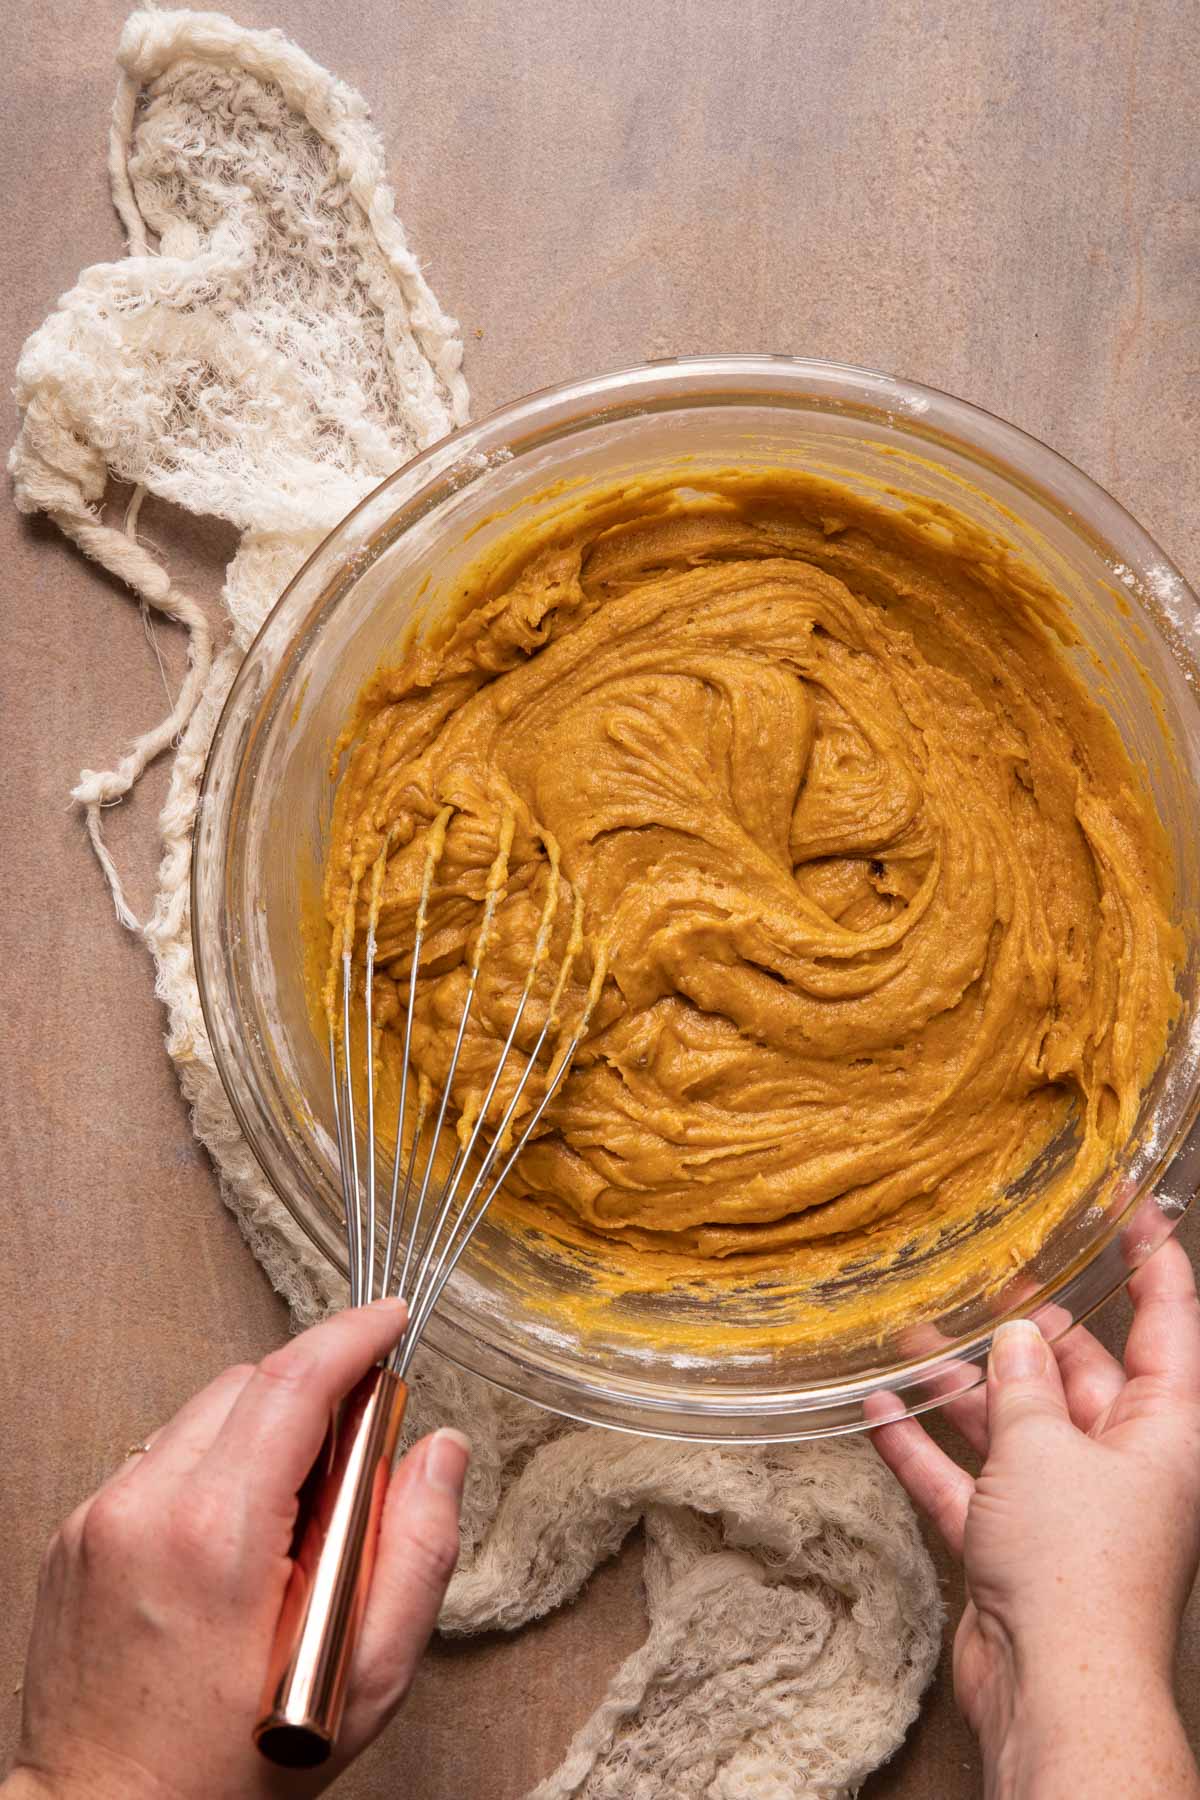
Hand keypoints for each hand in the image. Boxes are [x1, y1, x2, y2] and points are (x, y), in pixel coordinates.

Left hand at [3, 1300, 469, 1799]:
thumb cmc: (232, 1771)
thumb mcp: (367, 1677)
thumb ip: (418, 1549)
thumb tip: (439, 1452)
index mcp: (218, 1535)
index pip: (293, 1381)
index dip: (353, 1336)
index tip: (391, 1319)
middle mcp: (144, 1508)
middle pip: (249, 1384)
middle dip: (316, 1395)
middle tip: (359, 1467)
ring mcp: (99, 1518)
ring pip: (203, 1414)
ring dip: (263, 1433)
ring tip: (296, 1523)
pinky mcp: (75, 1534)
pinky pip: (161, 1458)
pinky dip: (212, 1469)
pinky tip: (238, 1543)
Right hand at [870, 1236, 1199, 1799]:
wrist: (1054, 1688)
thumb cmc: (1079, 1566)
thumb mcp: (1046, 1446)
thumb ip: (1023, 1383)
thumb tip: (1016, 1340)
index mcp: (1165, 1430)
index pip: (1167, 1322)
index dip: (1149, 1259)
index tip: (1129, 1207)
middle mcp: (1124, 1463)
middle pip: (1079, 1375)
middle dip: (1027, 1329)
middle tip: (987, 1276)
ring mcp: (1068, 1507)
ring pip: (1015, 1426)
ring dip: (961, 1385)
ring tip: (909, 1335)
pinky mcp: (1017, 1546)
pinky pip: (968, 1481)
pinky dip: (926, 1449)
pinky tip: (878, 1411)